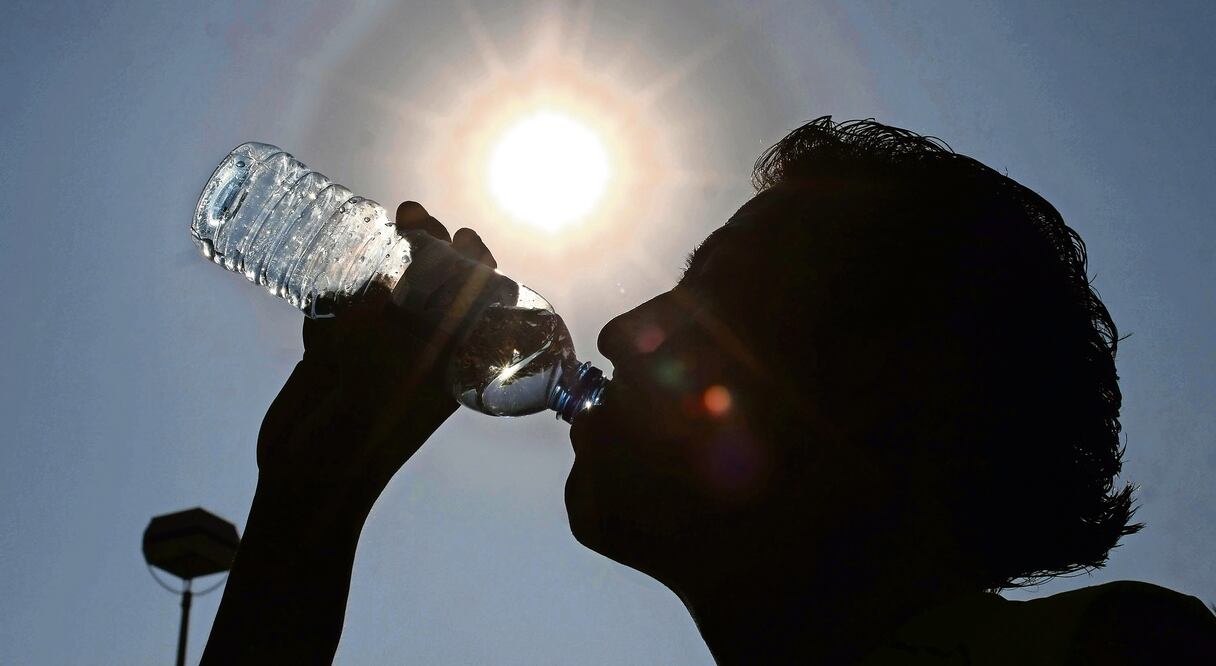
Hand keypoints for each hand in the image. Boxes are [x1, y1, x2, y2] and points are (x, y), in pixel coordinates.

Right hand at [255, 201, 498, 518]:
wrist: (309, 477)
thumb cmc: (370, 423)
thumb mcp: (404, 363)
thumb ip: (412, 312)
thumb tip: (408, 270)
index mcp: (452, 363)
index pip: (479, 305)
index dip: (477, 266)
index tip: (465, 236)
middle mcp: (418, 355)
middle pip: (432, 288)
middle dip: (427, 246)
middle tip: (413, 215)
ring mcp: (373, 354)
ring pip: (386, 293)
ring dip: (384, 261)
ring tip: (386, 227)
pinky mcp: (332, 356)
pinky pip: (339, 312)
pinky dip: (337, 293)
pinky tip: (334, 274)